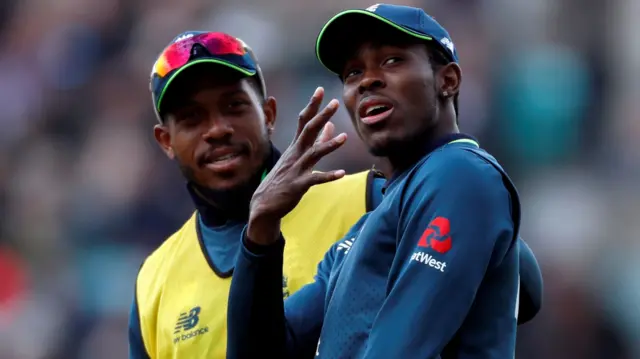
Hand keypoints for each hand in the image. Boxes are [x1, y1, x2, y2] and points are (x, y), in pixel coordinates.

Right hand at [247, 87, 347, 244]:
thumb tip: (331, 125)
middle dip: (322, 116)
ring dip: (329, 145)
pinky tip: (341, 173)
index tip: (320, 90)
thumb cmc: (284, 179)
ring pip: (314, 154)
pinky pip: (316, 179)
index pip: (304, 121)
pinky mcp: (299, 185)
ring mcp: (297, 169)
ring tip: (345, 137)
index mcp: (296, 146)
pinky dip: (328, 176)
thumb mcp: (298, 157)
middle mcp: (296, 154)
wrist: (265, 203)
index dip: (313, 105)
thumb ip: (317, 141)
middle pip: (309, 130)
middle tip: (335, 102)